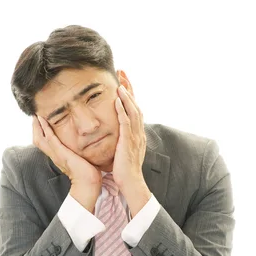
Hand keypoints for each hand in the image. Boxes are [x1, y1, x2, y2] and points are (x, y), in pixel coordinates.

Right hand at [33, 115, 100, 211]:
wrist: (88, 184)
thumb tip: (86, 148)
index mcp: (58, 157)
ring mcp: (56, 154)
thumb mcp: (81, 160)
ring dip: (37, 126)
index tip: (39, 121)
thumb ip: (79, 153)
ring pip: (40, 138)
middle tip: (34, 115)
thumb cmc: (88, 174)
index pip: (45, 143)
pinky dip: (45, 128)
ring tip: (36, 114)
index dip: (40, 132)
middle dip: (35, 128)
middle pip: (38, 140)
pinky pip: (50, 138)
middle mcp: (54, 155)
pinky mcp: (61, 153)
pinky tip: (43, 119)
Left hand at [112, 85, 150, 214]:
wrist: (130, 183)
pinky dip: (123, 110)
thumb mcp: (124, 149)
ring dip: (127, 95)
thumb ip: (122, 138)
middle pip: (135, 104)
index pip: (134, 108)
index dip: (129, 93)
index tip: (123, 80)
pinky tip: (118, 100)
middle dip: (129, 87)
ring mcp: (135, 136)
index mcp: (137, 132)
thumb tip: (116, 130)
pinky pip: (126, 122)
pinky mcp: (128, 142)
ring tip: (120, 82)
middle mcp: (139, 131)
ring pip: (133, 111)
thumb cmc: (125, 169)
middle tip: (122, 72)